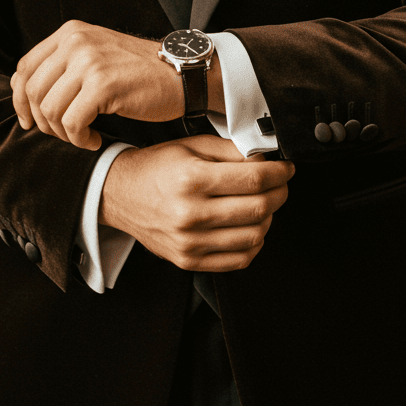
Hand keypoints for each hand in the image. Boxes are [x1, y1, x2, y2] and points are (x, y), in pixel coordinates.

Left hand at [11, 20, 223, 149]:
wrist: (182, 74)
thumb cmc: (141, 73)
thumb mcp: (97, 55)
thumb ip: (65, 66)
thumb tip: (28, 95)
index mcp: (70, 33)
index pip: (24, 69)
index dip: (20, 101)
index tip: (30, 121)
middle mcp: (75, 42)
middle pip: (33, 92)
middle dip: (42, 122)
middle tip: (63, 135)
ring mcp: (89, 62)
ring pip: (50, 110)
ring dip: (63, 134)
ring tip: (82, 137)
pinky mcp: (103, 85)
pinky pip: (72, 123)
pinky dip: (79, 140)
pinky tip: (95, 140)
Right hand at [100, 136, 293, 272]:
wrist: (119, 194)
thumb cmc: (155, 168)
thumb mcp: (192, 146)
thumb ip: (231, 151)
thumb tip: (266, 158)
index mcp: (192, 179)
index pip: (255, 179)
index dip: (280, 173)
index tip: (285, 168)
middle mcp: (190, 213)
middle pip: (259, 208)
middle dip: (280, 193)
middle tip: (280, 184)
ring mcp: (190, 241)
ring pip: (254, 235)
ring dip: (269, 218)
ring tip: (263, 204)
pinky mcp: (188, 260)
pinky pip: (239, 259)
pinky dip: (254, 244)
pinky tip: (250, 227)